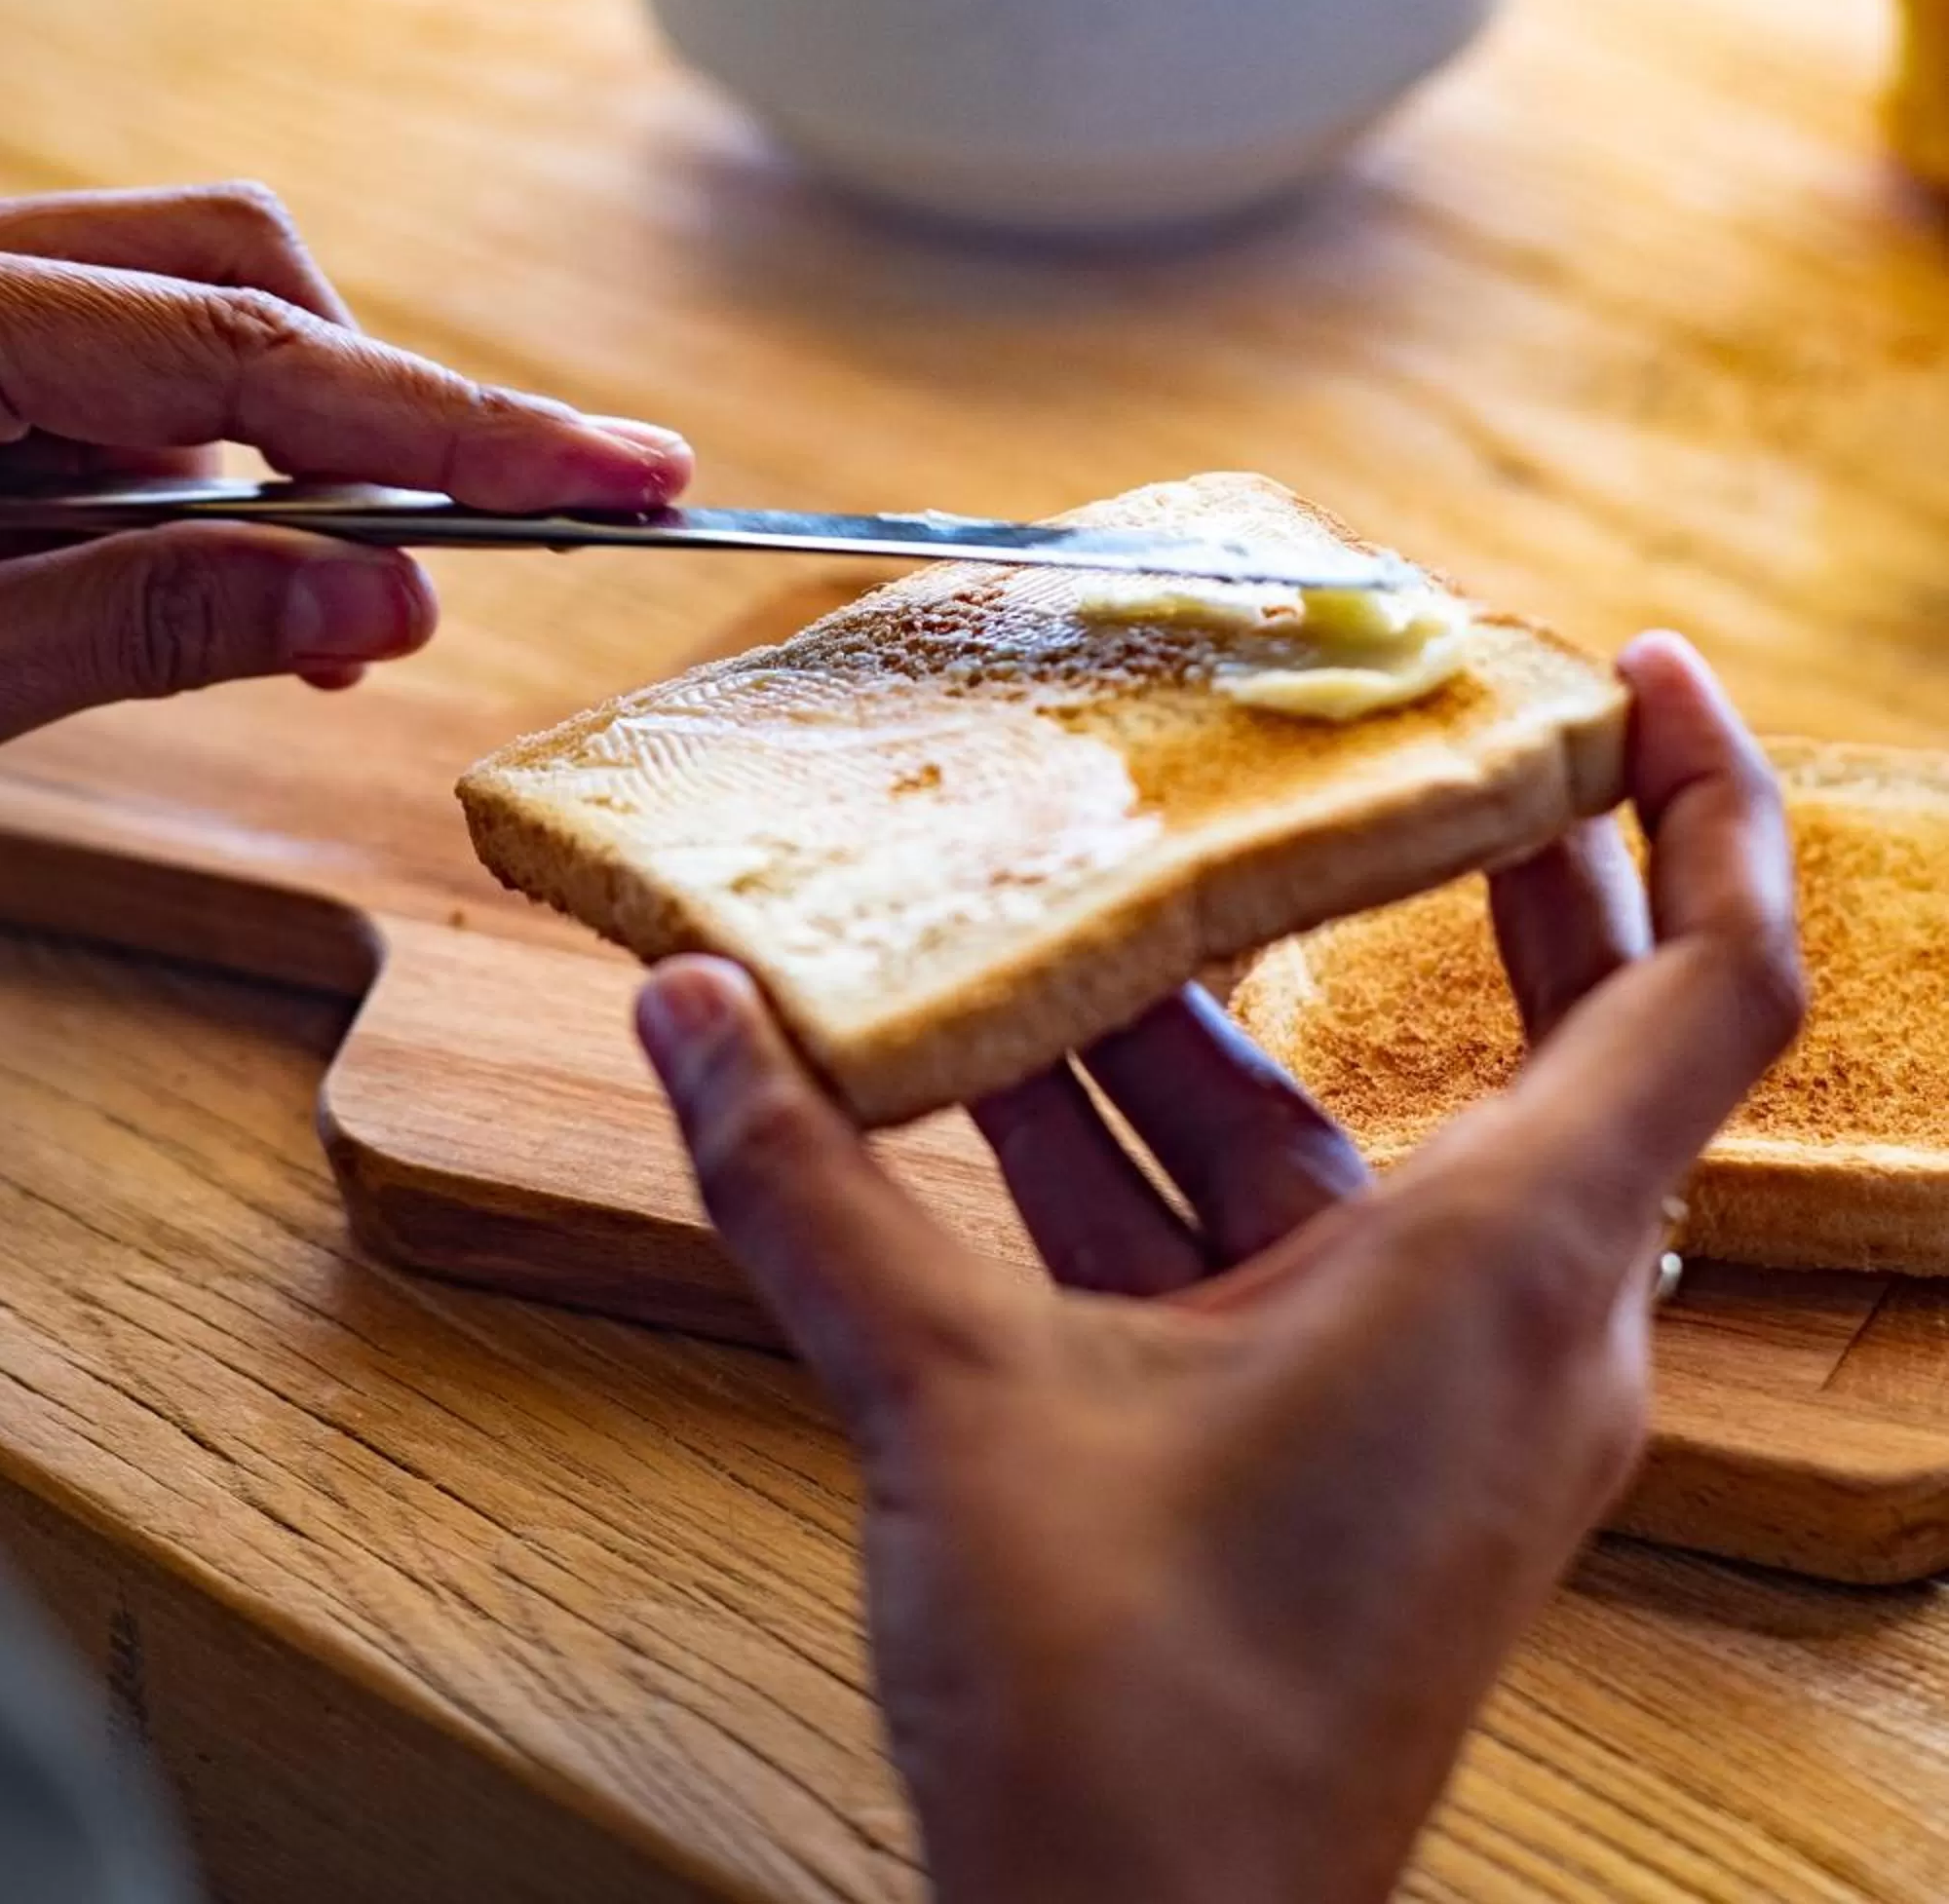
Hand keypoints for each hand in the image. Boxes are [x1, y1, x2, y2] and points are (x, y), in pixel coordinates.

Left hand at [0, 183, 690, 740]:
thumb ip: (150, 619)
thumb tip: (391, 606)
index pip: (257, 346)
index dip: (453, 425)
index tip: (618, 471)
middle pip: (246, 267)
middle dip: (372, 415)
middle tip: (438, 576)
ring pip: (199, 305)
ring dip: (285, 449)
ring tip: (308, 613)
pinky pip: (130, 357)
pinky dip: (201, 462)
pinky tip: (201, 572)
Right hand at [638, 635, 1801, 1903]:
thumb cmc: (1133, 1735)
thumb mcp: (952, 1405)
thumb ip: (809, 1194)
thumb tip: (695, 1015)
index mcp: (1505, 1273)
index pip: (1710, 983)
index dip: (1703, 802)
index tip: (1636, 672)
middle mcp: (1515, 1323)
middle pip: (1559, 1029)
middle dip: (1470, 865)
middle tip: (1392, 727)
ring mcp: (1439, 1395)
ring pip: (1355, 1140)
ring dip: (1215, 1027)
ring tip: (1077, 900)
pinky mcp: (1351, 1451)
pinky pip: (1278, 1244)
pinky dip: (1161, 1160)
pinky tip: (1005, 1087)